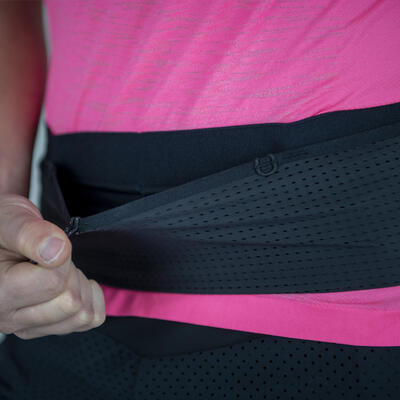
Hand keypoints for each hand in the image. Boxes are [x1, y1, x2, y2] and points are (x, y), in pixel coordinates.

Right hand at [0, 193, 105, 338]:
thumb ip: (32, 233)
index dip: (63, 257)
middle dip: (73, 274)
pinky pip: (87, 322)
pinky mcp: (41, 328)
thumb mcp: (12, 219)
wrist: (1, 237)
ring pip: (81, 316)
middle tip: (55, 259)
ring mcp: (25, 326)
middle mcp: (6, 317)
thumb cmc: (3, 227)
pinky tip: (74, 283)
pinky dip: (90, 299)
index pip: (54, 283)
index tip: (50, 245)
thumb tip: (57, 252)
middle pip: (70, 303)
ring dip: (81, 287)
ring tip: (61, 270)